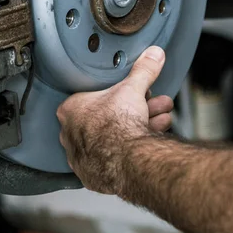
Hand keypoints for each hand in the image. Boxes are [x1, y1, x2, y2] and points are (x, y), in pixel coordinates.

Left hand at [57, 46, 172, 194]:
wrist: (128, 159)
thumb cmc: (118, 124)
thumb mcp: (133, 88)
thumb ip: (143, 70)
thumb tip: (153, 55)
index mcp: (71, 111)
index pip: (94, 96)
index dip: (119, 93)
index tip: (134, 93)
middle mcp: (71, 136)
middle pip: (107, 118)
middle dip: (135, 109)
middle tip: (154, 104)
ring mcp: (81, 159)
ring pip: (113, 139)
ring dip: (140, 127)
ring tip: (162, 120)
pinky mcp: (94, 177)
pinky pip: (114, 160)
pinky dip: (131, 151)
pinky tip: (149, 142)